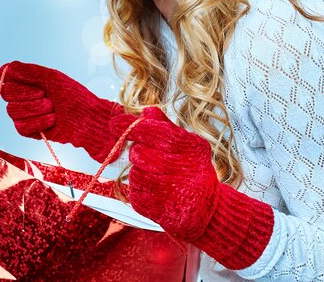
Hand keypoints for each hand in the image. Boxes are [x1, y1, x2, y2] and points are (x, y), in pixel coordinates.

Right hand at [0, 61, 135, 162]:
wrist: (87, 118)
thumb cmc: (73, 95)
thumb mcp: (52, 78)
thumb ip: (29, 71)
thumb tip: (6, 68)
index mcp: (27, 81)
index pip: (5, 76)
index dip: (14, 78)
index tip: (33, 81)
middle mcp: (22, 96)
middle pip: (6, 93)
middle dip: (28, 94)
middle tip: (47, 95)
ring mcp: (23, 113)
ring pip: (12, 111)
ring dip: (37, 109)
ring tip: (53, 108)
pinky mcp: (27, 130)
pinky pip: (20, 127)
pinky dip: (39, 123)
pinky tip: (52, 120)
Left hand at [110, 106, 219, 241]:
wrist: (208, 211)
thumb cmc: (194, 172)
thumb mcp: (188, 144)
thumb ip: (166, 126)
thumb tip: (146, 111)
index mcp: (192, 147)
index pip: (156, 132)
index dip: (132, 127)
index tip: (115, 123)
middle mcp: (184, 169)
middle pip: (139, 153)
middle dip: (138, 152)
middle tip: (150, 157)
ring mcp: (172, 191)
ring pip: (135, 173)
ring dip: (139, 172)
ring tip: (155, 176)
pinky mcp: (159, 210)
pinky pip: (135, 193)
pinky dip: (140, 190)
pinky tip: (155, 191)